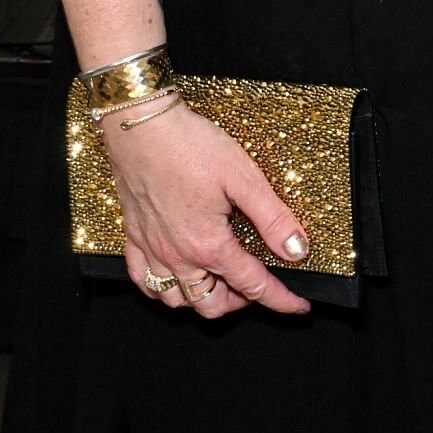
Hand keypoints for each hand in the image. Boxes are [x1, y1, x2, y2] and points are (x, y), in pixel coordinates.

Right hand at [102, 101, 312, 318]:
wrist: (141, 126)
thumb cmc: (190, 146)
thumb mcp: (244, 178)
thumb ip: (273, 219)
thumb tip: (297, 250)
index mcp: (208, 246)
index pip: (253, 286)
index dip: (280, 299)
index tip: (298, 306)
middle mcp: (177, 256)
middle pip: (210, 305)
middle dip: (240, 303)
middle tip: (259, 287)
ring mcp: (152, 249)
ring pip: (175, 300)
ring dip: (201, 299)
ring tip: (222, 283)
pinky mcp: (133, 235)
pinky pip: (141, 280)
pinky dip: (160, 288)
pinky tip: (174, 276)